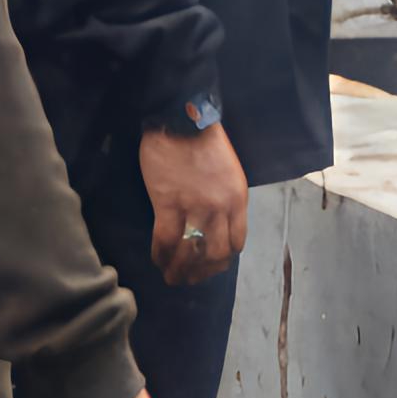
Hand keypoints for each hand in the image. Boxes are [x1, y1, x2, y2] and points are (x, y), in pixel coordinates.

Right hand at [138, 122, 246, 285]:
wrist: (181, 121)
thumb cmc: (205, 142)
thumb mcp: (229, 173)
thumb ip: (225, 200)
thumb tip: (215, 225)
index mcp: (238, 199)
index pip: (237, 242)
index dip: (224, 259)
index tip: (212, 264)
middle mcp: (221, 207)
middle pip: (218, 254)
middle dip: (204, 271)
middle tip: (191, 276)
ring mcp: (195, 207)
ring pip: (192, 254)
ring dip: (181, 270)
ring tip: (173, 277)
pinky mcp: (168, 203)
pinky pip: (165, 241)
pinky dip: (161, 256)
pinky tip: (158, 260)